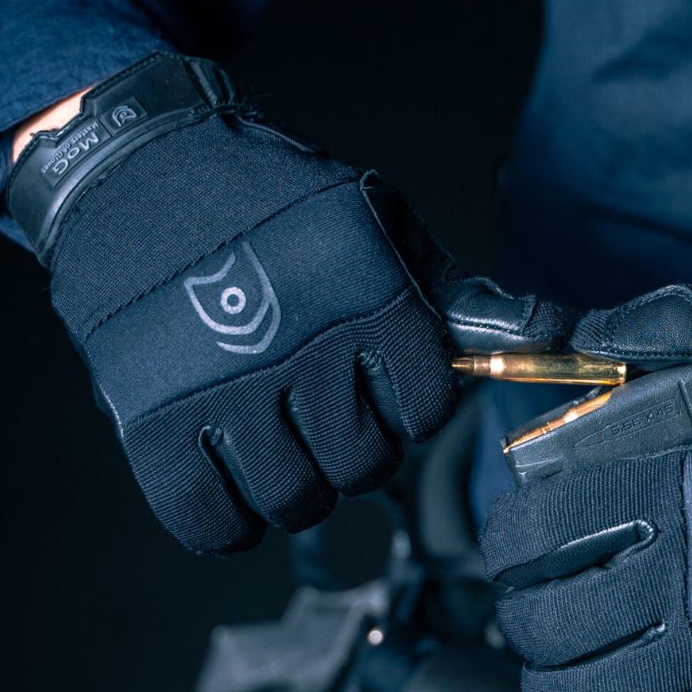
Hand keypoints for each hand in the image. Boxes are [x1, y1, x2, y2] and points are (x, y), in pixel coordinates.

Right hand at [9, 54, 563, 551]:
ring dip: (298, 488)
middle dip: (357, 451)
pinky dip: (228, 523)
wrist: (136, 169)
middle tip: (326, 416)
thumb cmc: (274, 206)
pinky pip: (208, 521)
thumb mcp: (379, 228)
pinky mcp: (150, 421)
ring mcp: (224, 390)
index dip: (410, 407)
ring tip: (278, 442)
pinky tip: (230, 486)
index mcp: (367, 300)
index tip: (380, 386)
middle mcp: (302, 348)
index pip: (426, 409)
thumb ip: (460, 297)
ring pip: (297, 500)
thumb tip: (554, 331)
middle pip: (366, 466)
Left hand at [480, 285, 691, 691]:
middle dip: (519, 618)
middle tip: (528, 610)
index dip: (504, 542)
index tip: (507, 548)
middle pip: (555, 617)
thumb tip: (577, 330)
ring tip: (551, 669)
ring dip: (545, 686)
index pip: (544, 525)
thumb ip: (669, 325)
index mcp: (684, 487)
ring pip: (586, 691)